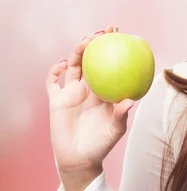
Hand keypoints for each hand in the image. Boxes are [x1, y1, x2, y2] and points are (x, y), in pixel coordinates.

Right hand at [46, 25, 135, 175]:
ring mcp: (72, 93)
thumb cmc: (102, 144)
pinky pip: (53, 82)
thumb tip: (129, 101)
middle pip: (92, 61)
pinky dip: (54, 71)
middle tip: (102, 32)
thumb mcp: (115, 130)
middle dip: (96, 44)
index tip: (121, 36)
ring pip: (73, 66)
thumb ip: (121, 115)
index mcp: (105, 92)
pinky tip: (62, 65)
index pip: (111, 66)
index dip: (114, 51)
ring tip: (84, 42)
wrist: (80, 159)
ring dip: (77, 52)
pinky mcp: (57, 100)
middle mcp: (89, 89)